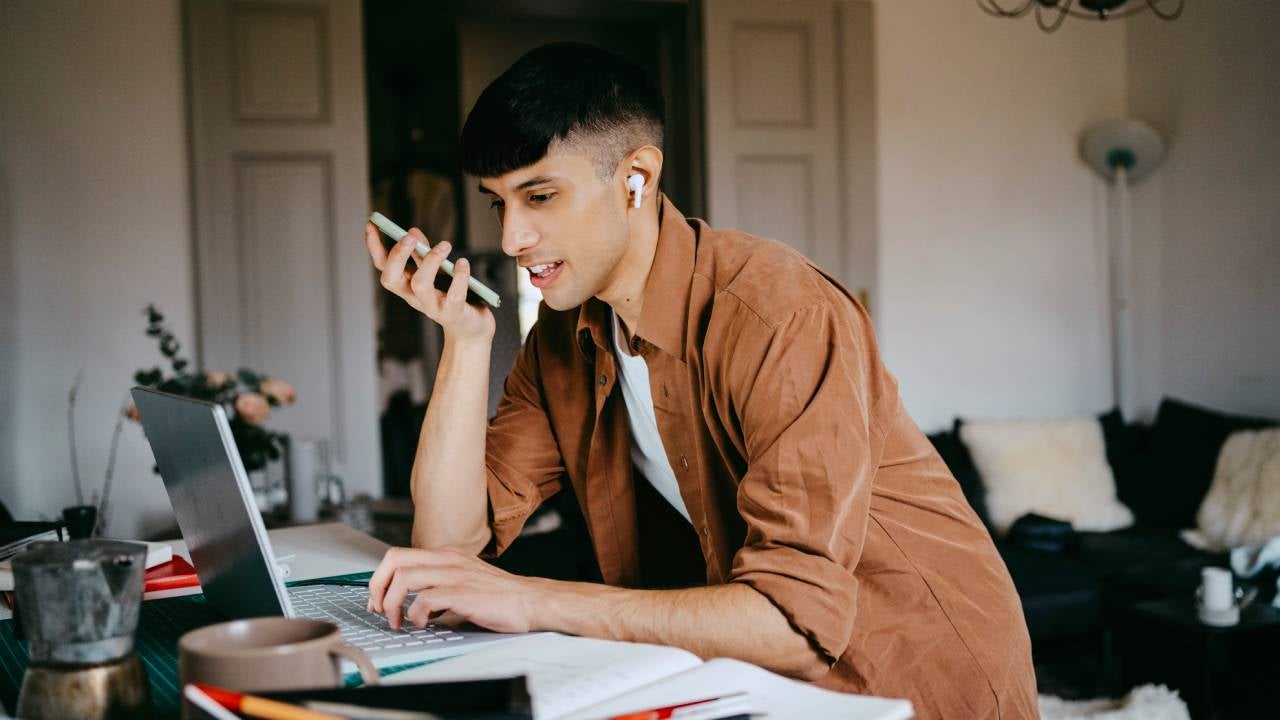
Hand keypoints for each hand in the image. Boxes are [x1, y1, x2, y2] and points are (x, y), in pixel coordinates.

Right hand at [364, 223, 495, 342]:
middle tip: (409, 236)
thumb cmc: (451, 296)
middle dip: (397, 256)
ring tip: (445, 245)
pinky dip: (459, 277)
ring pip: (421, 286)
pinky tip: (463, 263)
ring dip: (430, 262)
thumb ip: (423, 254)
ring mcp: (432, 307)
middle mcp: (414, 297)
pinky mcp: (453, 313)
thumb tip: (412, 231)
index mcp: (406, 285)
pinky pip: (454, 296)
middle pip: (392, 279)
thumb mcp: (435, 272)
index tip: (371, 224)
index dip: (374, 246)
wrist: (470, 327)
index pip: (383, 266)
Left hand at [366, 546, 539, 632]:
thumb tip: (410, 603)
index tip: (377, 600)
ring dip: (392, 603)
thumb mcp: (463, 580)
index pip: (399, 555)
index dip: (380, 578)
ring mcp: (455, 574)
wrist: (530, 601)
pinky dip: (415, 615)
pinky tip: (422, 624)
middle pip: (395, 559)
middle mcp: (448, 559)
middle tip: (379, 608)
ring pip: (405, 577)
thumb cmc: (499, 596)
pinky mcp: (463, 593)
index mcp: (446, 555)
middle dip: (378, 586)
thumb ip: (438, 584)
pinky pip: (424, 599)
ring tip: (398, 621)